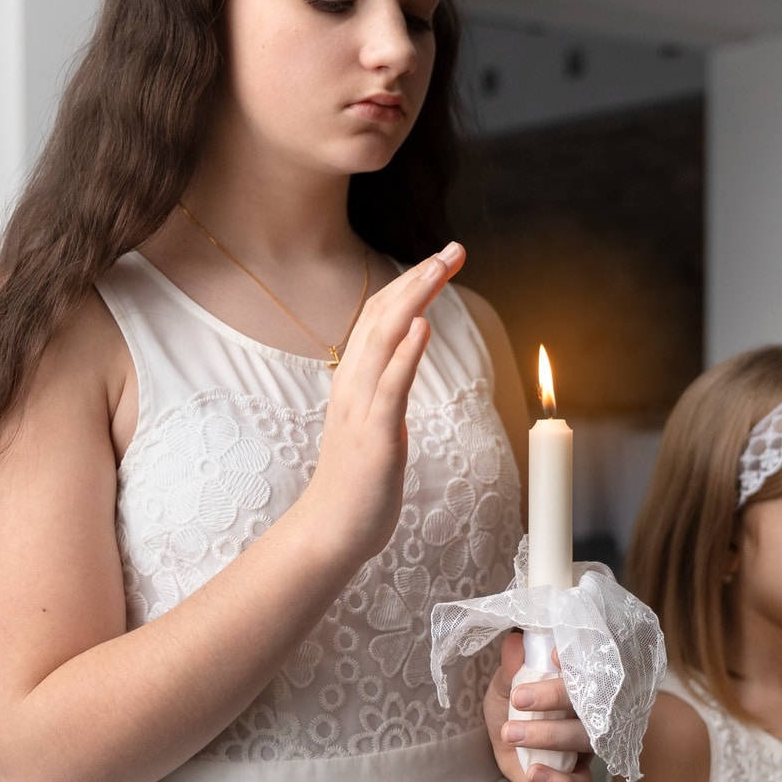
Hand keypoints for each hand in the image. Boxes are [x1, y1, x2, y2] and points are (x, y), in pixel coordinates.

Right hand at [303, 243, 462, 563]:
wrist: (330, 532)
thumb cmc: (358, 482)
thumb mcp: (376, 422)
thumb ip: (387, 385)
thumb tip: (407, 352)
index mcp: (356, 382)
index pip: (379, 317)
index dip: (409, 284)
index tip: (440, 259)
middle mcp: (353, 387)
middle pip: (382, 317)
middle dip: (417, 279)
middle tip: (451, 249)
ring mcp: (360, 411)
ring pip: (382, 341)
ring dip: (412, 300)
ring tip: (437, 268)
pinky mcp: (373, 439)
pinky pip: (389, 389)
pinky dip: (405, 355)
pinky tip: (423, 327)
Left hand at [485, 631, 593, 781]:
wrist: (502, 737)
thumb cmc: (512, 701)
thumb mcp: (506, 682)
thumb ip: (512, 666)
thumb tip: (515, 642)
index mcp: (580, 683)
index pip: (590, 667)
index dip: (576, 662)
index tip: (551, 654)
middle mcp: (591, 713)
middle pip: (588, 703)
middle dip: (554, 699)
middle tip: (518, 699)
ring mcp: (587, 746)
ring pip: (583, 741)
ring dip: (547, 736)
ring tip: (510, 732)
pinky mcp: (577, 777)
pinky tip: (534, 773)